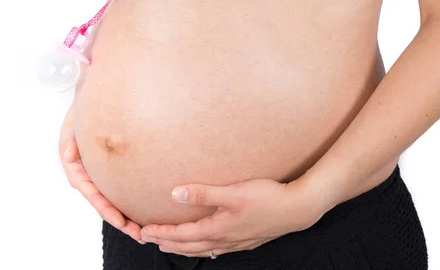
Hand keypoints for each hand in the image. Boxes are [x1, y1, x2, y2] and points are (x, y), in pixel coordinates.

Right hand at [59, 104, 143, 243]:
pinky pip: (119, 188)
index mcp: (74, 166)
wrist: (93, 99)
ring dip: (125, 216)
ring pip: (111, 199)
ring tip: (144, 231)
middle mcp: (86, 174)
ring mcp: (98, 173)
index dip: (104, 207)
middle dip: (119, 219)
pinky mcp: (110, 170)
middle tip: (138, 234)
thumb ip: (70, 138)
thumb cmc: (82, 110)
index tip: (120, 221)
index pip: (89, 191)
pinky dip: (129, 201)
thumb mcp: (72, 122)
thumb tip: (68, 155)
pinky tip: (144, 211)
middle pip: (102, 202)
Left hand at [139, 177, 325, 257]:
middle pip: (188, 247)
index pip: (182, 235)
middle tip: (148, 239)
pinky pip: (215, 249)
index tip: (144, 231)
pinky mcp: (244, 241)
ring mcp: (235, 243)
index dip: (162, 233)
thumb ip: (203, 193)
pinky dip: (200, 249)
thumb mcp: (233, 192)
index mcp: (218, 229)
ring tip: (167, 245)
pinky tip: (203, 247)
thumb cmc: (267, 198)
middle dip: (166, 243)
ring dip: (181, 248)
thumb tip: (175, 194)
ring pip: (201, 250)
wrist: (297, 209)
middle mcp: (224, 240)